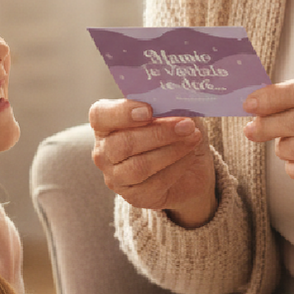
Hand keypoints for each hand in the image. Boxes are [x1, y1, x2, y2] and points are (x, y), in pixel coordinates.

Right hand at [89, 99, 217, 227]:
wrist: (189, 169)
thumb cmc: (174, 132)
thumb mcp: (172, 111)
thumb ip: (167, 103)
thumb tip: (175, 96)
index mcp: (106, 124)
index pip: (100, 116)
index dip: (122, 112)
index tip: (149, 110)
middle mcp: (104, 151)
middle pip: (122, 143)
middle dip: (158, 133)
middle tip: (187, 124)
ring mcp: (116, 177)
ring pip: (139, 166)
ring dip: (171, 150)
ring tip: (193, 137)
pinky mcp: (134, 196)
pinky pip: (154, 183)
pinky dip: (177, 166)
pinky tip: (190, 155)